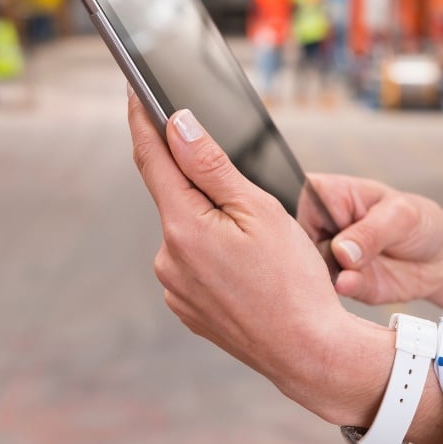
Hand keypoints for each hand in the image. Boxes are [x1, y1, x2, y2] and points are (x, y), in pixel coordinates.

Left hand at [127, 94, 442, 443]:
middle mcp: (167, 259)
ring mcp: (174, 287)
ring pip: (188, 233)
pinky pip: (194, 266)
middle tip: (250, 204)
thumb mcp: (259, 209)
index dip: (143, 119)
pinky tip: (248, 272)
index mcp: (183, 228)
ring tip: (259, 250)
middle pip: (175, 197)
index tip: (135, 92)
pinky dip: (215, 257)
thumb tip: (177, 125)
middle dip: (203, 188)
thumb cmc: (293, 281)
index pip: (152, 157)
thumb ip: (211, 164)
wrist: (307, 351)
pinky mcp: (186, 307)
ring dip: (213, 226)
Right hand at [304, 175, 442, 303]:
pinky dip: (347, 290)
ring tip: (365, 266)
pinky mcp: (339, 284)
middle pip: (299, 243)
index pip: (302, 205)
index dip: (315, 221)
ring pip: (311, 272)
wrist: (440, 256)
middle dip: (324, 255)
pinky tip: (363, 281)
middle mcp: (320, 227)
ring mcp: (327, 257)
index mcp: (326, 194)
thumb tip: (341, 251)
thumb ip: (370, 233)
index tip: (337, 231)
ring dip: (334, 276)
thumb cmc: (417, 221)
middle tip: (355, 255)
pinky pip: (332, 292)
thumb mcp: (401, 217)